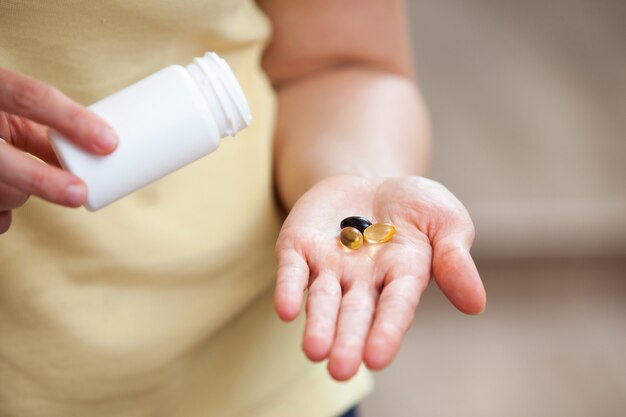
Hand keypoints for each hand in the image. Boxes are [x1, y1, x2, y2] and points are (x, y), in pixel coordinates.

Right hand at [0, 68, 117, 233]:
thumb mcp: (14, 109)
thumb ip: (47, 125)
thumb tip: (106, 149)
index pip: (29, 97)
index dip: (70, 119)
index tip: (109, 142)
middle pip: (4, 160)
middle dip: (44, 181)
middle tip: (80, 194)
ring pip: (2, 190)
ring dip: (22, 193)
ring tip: (30, 181)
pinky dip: (2, 216)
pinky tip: (5, 214)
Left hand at [274, 175, 485, 380]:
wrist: (371, 183)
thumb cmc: (415, 206)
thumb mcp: (445, 220)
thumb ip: (454, 258)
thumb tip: (475, 304)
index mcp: (403, 276)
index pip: (395, 306)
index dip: (386, 331)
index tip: (377, 358)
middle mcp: (363, 280)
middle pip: (354, 312)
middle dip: (347, 339)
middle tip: (340, 369)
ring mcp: (329, 265)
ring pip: (321, 299)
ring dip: (317, 324)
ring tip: (314, 351)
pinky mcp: (300, 246)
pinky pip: (292, 270)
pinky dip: (288, 288)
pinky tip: (286, 310)